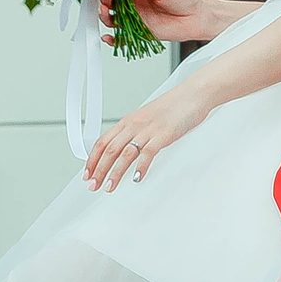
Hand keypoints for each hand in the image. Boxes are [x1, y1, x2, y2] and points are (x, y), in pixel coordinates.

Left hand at [86, 84, 213, 189]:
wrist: (193, 94)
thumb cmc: (174, 107)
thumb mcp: (147, 118)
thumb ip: (135, 132)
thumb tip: (125, 149)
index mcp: (128, 121)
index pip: (102, 142)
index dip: (92, 159)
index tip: (87, 174)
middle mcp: (134, 125)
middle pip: (110, 150)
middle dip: (99, 170)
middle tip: (93, 185)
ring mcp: (148, 130)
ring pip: (124, 154)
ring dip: (115, 173)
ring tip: (109, 187)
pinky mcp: (163, 135)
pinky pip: (148, 153)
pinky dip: (140, 167)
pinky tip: (136, 178)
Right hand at [98, 0, 221, 44]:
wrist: (198, 19)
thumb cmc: (185, 0)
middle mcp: (134, 5)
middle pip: (111, 3)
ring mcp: (136, 20)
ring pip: (113, 19)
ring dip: (105, 15)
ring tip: (104, 11)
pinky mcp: (141, 34)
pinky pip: (123, 37)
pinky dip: (114, 39)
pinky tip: (108, 37)